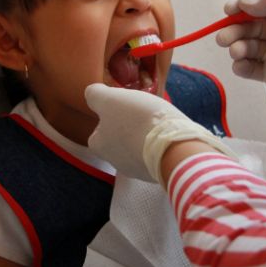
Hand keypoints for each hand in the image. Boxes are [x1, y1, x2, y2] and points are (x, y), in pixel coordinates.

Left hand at [85, 84, 234, 184]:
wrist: (174, 147)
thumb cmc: (137, 120)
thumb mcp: (110, 99)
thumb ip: (95, 95)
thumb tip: (92, 93)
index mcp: (99, 145)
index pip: (99, 130)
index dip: (111, 115)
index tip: (124, 108)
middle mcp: (114, 161)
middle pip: (119, 139)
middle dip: (130, 128)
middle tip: (143, 114)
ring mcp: (137, 169)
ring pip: (137, 148)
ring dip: (145, 137)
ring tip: (159, 123)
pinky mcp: (157, 173)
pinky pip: (155, 156)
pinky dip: (159, 146)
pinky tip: (168, 136)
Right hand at [216, 0, 265, 110]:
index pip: (263, 5)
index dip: (243, 6)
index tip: (228, 10)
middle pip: (251, 25)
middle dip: (235, 29)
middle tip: (223, 38)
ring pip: (249, 45)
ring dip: (237, 47)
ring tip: (235, 52)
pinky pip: (251, 67)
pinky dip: (242, 65)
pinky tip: (240, 66)